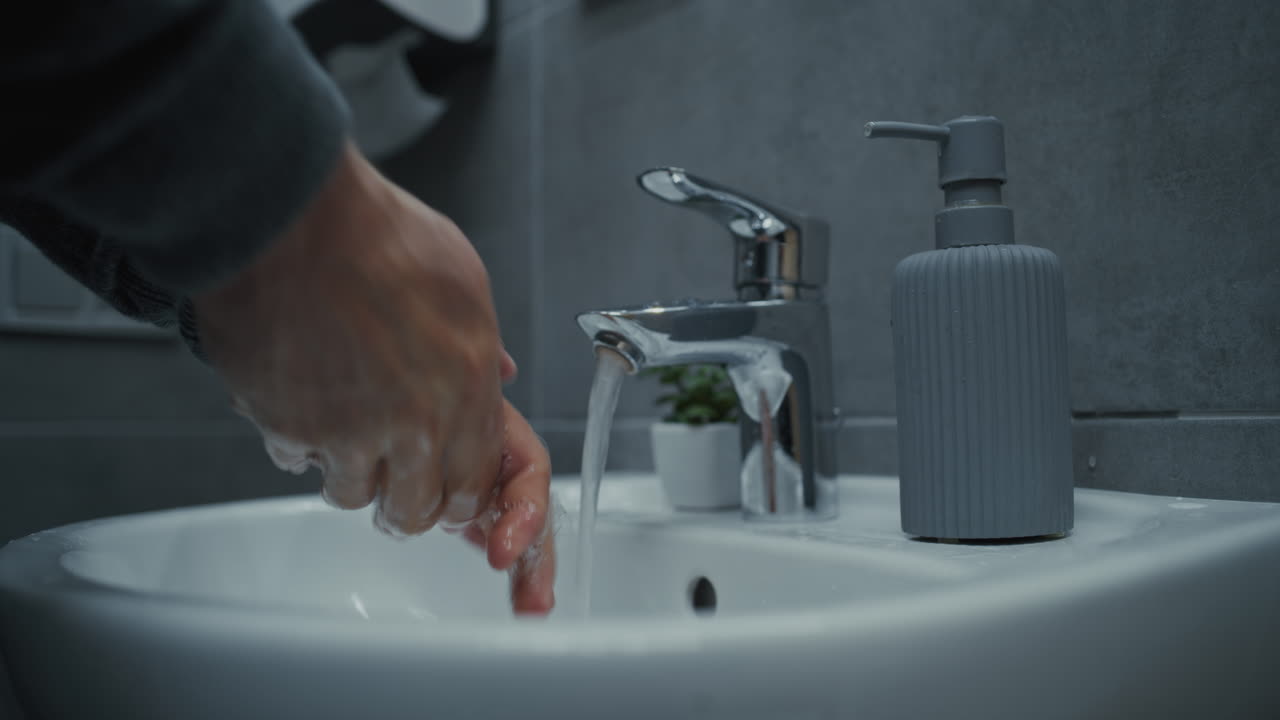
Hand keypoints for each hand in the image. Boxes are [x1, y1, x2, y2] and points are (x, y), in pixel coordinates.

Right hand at [194, 142, 553, 612]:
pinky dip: (297, 442)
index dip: (456, 494)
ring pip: (351, 495)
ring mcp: (347, 431)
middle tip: (392, 473)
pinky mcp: (288, 427)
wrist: (293, 218)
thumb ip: (483, 343)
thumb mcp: (464, 280)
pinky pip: (295, 462)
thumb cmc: (377, 235)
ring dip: (348, 471)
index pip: (471, 487)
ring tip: (343, 432)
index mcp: (466, 388)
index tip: (444, 486)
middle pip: (412, 511)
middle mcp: (412, 423)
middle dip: (405, 500)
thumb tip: (501, 374)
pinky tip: (301, 403)